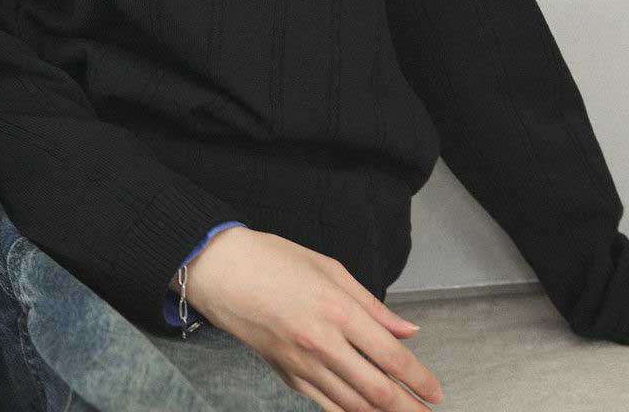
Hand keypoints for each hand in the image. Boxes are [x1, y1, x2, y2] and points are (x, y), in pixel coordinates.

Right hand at [185, 227, 444, 410]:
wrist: (218, 269)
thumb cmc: (270, 258)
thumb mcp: (328, 267)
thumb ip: (371, 304)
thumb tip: (407, 331)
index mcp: (337, 310)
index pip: (391, 356)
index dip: (419, 379)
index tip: (436, 391)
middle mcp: (322, 343)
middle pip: (378, 391)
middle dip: (410, 409)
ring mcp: (302, 363)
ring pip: (354, 406)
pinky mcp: (285, 374)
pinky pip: (325, 405)